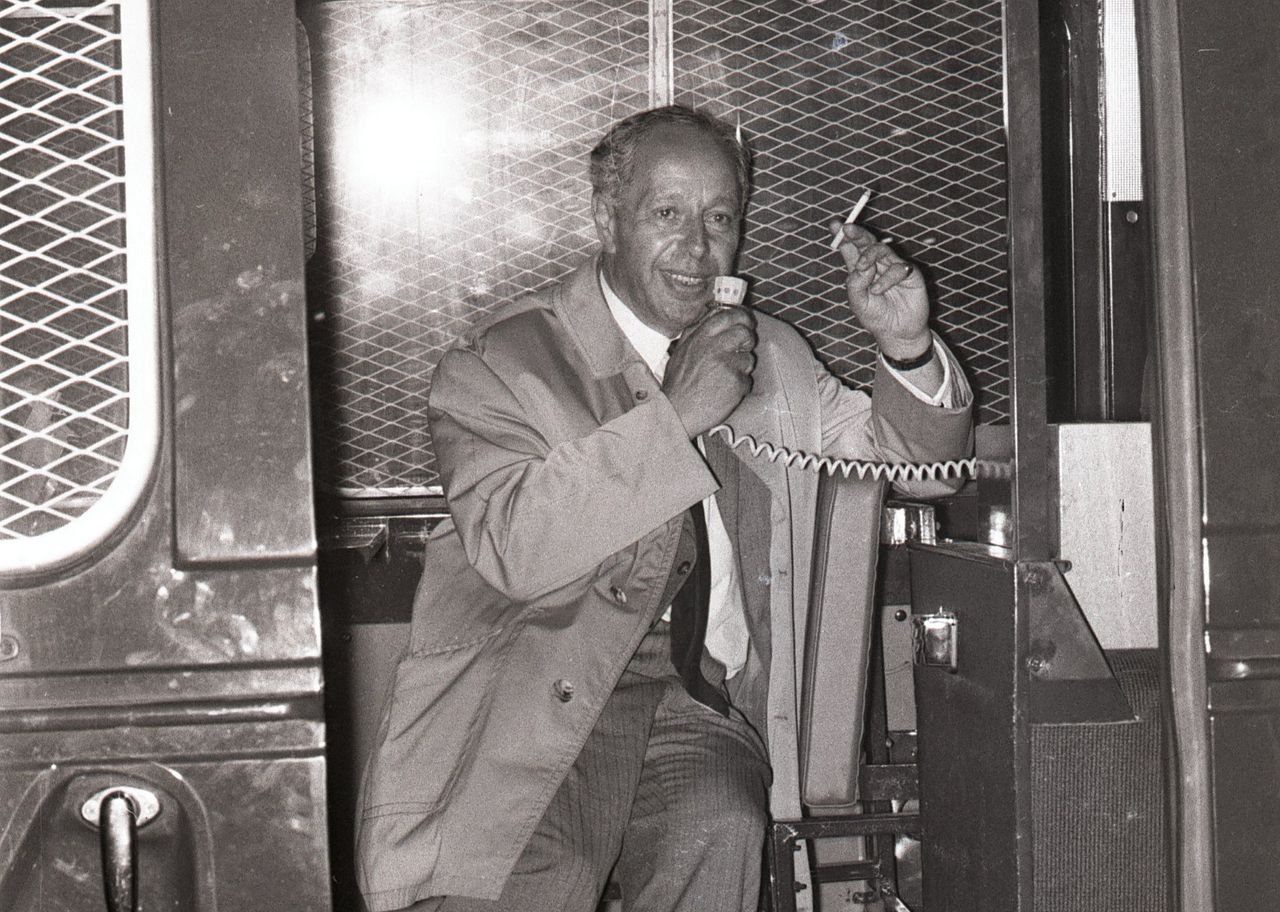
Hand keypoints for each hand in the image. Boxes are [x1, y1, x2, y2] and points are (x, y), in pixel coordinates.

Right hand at [662, 306, 756, 437]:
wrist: (677, 412)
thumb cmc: (678, 384)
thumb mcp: (680, 351)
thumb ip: (695, 332)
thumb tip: (712, 314)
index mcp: (701, 336)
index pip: (729, 315)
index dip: (742, 317)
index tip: (746, 322)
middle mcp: (715, 346)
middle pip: (745, 333)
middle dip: (747, 340)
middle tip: (743, 349)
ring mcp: (728, 364)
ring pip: (748, 358)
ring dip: (741, 367)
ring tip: (724, 378)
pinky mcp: (736, 382)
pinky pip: (747, 379)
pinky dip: (739, 386)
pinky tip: (724, 391)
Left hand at [830, 222, 931, 359]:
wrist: (897, 333)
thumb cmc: (876, 317)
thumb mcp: (858, 303)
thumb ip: (855, 283)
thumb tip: (861, 266)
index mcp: (861, 270)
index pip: (851, 248)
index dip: (844, 236)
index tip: (835, 225)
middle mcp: (877, 265)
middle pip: (867, 242)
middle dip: (857, 234)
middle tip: (847, 229)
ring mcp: (893, 267)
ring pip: (882, 249)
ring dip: (870, 255)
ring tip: (863, 269)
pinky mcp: (910, 274)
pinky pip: (898, 268)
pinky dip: (887, 278)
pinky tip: (879, 290)